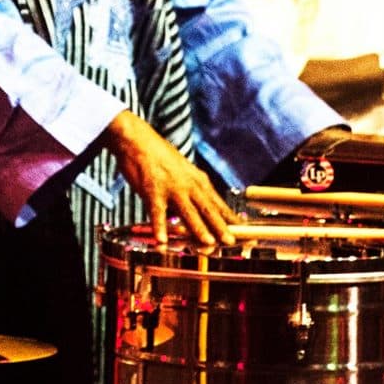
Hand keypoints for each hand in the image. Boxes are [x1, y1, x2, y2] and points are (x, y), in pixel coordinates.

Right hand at [102, 110, 236, 246]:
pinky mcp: (152, 191)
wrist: (138, 140)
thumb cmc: (160, 158)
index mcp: (199, 181)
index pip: (219, 205)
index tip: (245, 232)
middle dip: (221, 227)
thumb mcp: (184, 174)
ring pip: (187, 211)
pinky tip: (162, 241)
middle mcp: (189, 185)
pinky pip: (157, 212)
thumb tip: (200, 215)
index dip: (232, 220)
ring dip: (198, 228)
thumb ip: (192, 194)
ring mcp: (172, 188)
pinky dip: (160, 227)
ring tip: (208, 243)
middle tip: (232, 241)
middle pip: (208, 209)